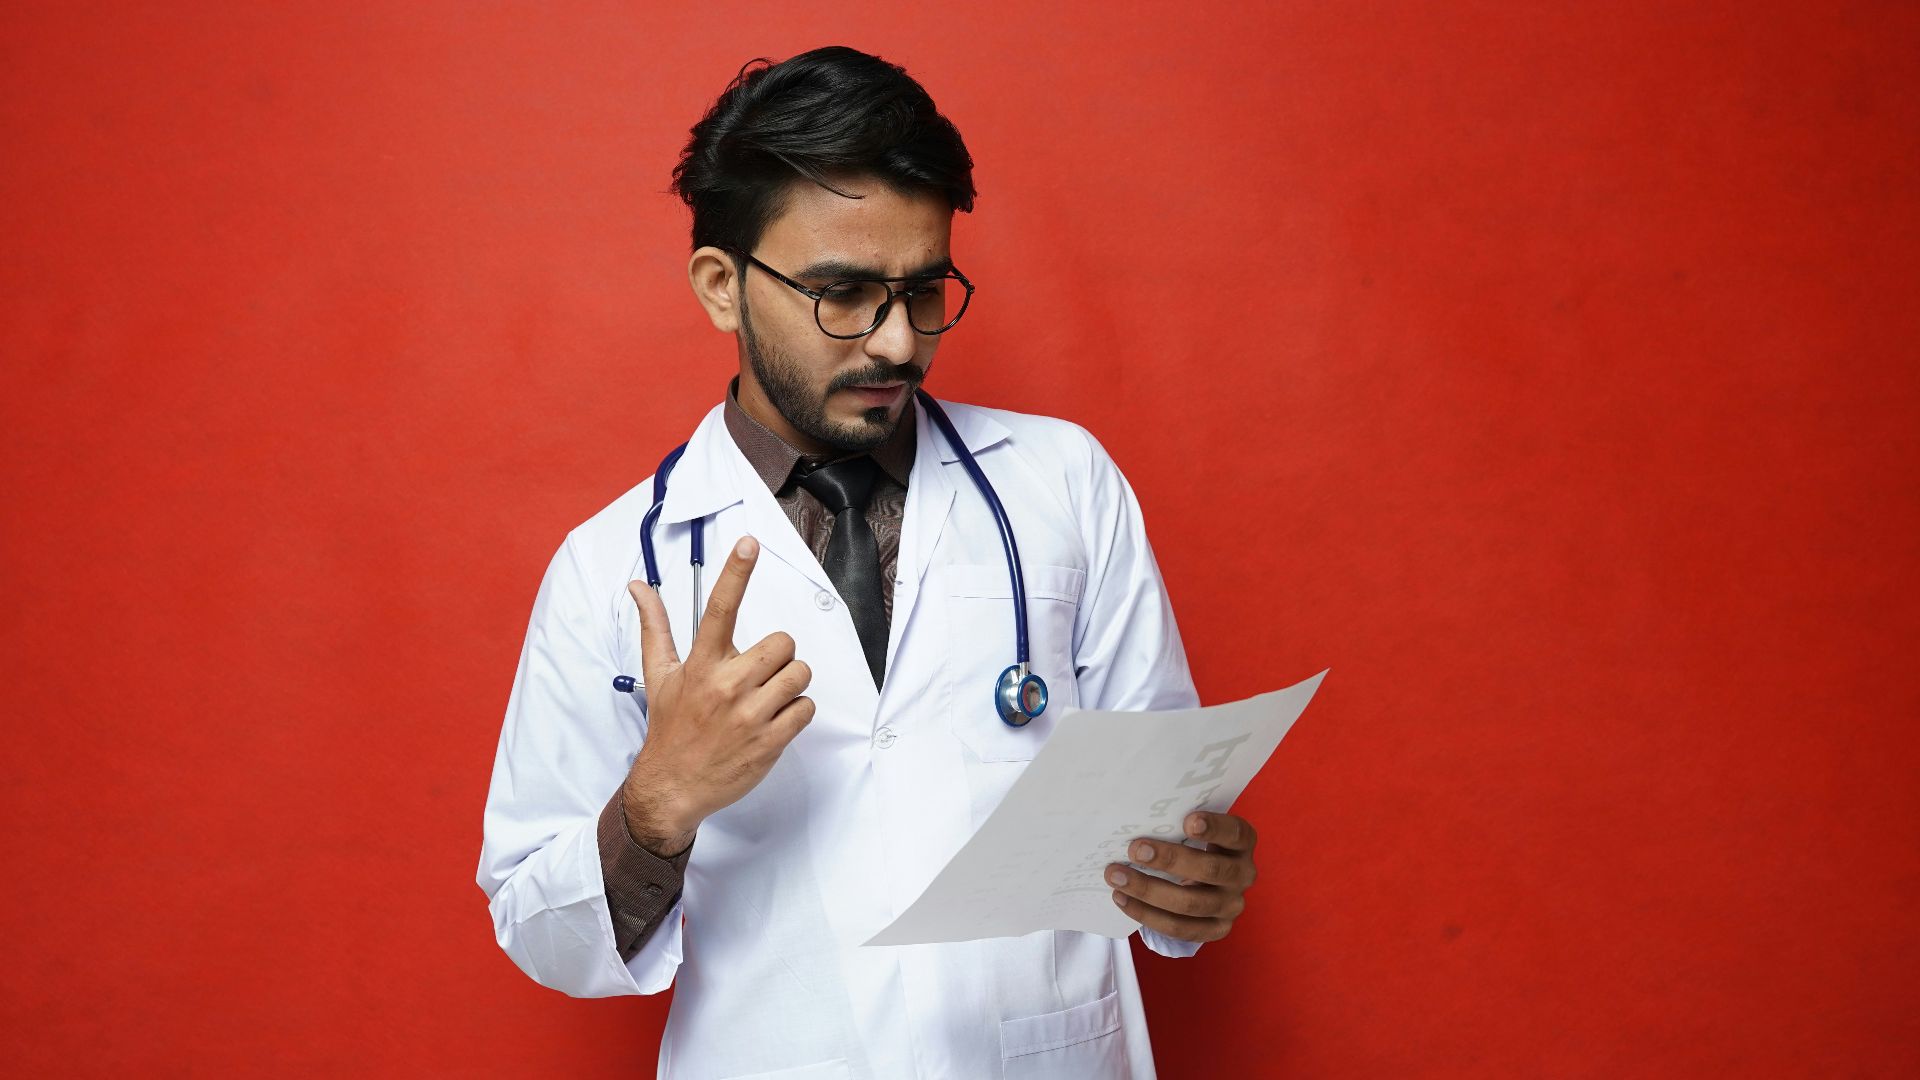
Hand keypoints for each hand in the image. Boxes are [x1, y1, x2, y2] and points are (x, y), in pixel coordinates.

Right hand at [620, 535, 814, 854]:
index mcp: (701, 664)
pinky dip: (796, 714)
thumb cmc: (670, 728)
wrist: (672, 787)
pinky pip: (806, 708)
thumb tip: (638, 587)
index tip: (749, 543)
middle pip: (783, 643)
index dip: (736, 572)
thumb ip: (655, 627)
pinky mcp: (770, 741)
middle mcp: (726, 685)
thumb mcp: (659, 675)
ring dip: (789, 685)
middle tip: (759, 674)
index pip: (719, 609)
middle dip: (778, 656)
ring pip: (800, 675)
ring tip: (765, 699)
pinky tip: (772, 722)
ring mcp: (750, 715)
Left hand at [1106, 811, 1257, 942]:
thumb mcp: (1195, 831)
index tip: (1188, 821)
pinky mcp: (1217, 929)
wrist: (1206, 883)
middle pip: (1210, 870)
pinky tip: (1123, 899)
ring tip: (1117, 877)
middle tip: (1135, 850)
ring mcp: (1231, 906)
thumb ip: (1177, 825)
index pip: (1236, 833)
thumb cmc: (1194, 845)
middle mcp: (1243, 875)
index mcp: (1242, 843)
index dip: (1214, 828)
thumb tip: (1134, 819)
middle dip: (1169, 860)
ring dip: (1148, 891)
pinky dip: (1147, 914)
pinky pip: (1180, 929)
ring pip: (1191, 904)